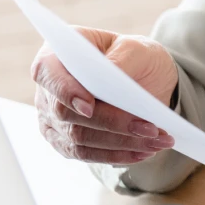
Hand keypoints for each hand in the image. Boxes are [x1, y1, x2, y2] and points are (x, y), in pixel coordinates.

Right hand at [32, 28, 177, 165]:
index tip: (89, 108)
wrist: (147, 79)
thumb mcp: (137, 48)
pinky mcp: (65, 141)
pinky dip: (116, 155)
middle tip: (150, 129)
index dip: (65, 91)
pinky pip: (85, 154)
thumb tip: (107, 77)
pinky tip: (143, 152)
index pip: (47, 73)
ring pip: (78, 139)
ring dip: (120, 144)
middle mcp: (48, 89)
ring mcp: (53, 118)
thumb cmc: (137, 57)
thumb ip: (120, 60)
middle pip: (66, 114)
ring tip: (156, 142)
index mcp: (57, 55)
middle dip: (111, 124)